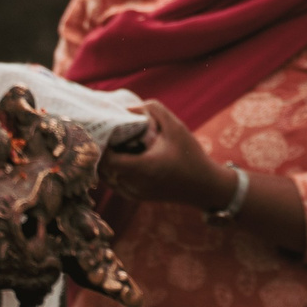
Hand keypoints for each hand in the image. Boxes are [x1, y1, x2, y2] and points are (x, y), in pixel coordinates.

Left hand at [102, 99, 230, 210]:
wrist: (204, 186)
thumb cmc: (191, 156)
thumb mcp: (176, 127)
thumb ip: (154, 110)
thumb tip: (129, 108)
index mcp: (143, 168)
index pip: (107, 160)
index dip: (101, 145)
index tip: (104, 129)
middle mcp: (135, 184)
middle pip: (103, 169)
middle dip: (101, 151)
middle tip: (105, 133)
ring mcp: (134, 194)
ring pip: (107, 178)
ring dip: (106, 161)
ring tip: (113, 144)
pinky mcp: (137, 197)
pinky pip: (115, 183)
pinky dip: (113, 171)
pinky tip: (122, 156)